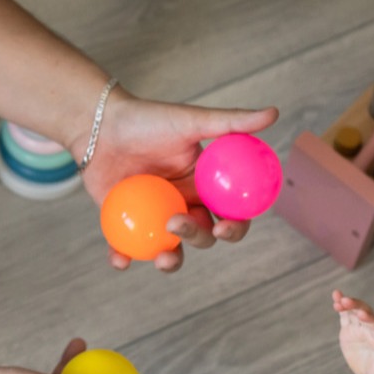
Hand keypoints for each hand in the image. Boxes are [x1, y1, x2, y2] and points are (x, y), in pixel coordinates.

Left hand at [78, 90, 279, 272]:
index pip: (230, 212)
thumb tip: (274, 113)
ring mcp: (154, 215)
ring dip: (170, 260)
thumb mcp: (190, 120)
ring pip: (171, 248)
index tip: (224, 225)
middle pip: (202, 234)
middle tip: (177, 222)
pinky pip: (127, 247)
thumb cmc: (147, 118)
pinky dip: (123, 257)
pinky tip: (119, 260)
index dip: (235, 226)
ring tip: (161, 256)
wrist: (100, 123)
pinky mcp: (125, 222)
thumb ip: (231, 122)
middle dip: (197, 237)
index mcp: (205, 185)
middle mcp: (184, 203)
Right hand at [333, 290, 373, 373]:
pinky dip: (341, 305)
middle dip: (356, 307)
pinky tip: (335, 296)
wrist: (373, 364)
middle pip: (365, 313)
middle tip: (346, 302)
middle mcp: (371, 328)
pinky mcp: (350, 326)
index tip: (362, 314)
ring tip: (338, 299)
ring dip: (347, 304)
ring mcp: (360, 326)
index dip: (369, 319)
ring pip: (355, 310)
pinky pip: (346, 313)